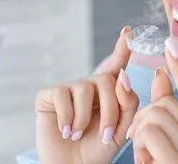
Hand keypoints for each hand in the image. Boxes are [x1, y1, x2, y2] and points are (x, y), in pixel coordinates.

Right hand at [35, 26, 139, 163]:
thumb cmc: (99, 147)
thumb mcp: (123, 128)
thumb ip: (129, 102)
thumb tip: (123, 76)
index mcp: (109, 91)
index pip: (117, 64)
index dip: (122, 47)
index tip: (128, 31)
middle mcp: (89, 85)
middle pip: (107, 81)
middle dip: (111, 111)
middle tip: (108, 135)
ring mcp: (68, 88)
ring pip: (85, 88)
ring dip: (86, 119)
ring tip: (80, 135)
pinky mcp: (48, 95)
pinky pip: (62, 96)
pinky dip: (67, 118)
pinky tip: (66, 131)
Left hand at [128, 38, 177, 163]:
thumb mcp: (163, 142)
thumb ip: (163, 110)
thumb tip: (159, 75)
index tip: (171, 45)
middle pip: (166, 104)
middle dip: (145, 118)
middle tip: (144, 145)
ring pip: (154, 115)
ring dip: (140, 134)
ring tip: (148, 158)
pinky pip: (149, 131)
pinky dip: (140, 145)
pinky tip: (148, 162)